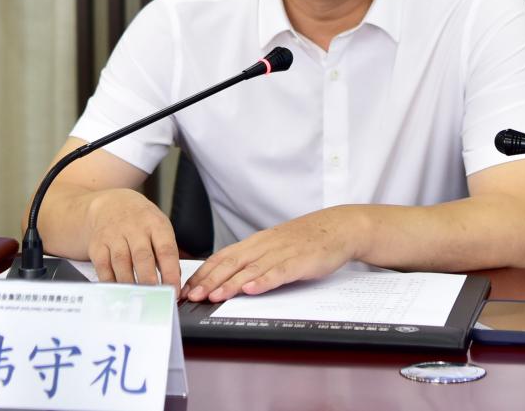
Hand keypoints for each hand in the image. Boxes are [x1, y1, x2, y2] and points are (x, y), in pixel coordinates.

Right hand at [84, 188, 180, 289]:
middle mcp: (134, 228)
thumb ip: (166, 253)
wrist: (110, 204)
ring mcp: (113, 236)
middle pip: (142, 257)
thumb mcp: (159, 228)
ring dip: (130, 284)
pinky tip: (119, 293)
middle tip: (156, 299)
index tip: (174, 291)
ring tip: (138, 300)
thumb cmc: (141, 221)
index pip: (166, 250)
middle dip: (150, 281)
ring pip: (121, 263)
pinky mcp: (97, 245)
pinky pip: (103, 267)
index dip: (171, 273)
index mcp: (155, 224)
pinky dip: (111, 283)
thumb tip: (173, 282)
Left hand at [182, 206, 365, 302]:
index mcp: (256, 242)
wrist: (337, 227)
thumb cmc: (304, 240)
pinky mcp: (300, 261)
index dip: (204, 273)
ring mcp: (282, 252)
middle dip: (209, 281)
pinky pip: (280, 271)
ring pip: (252, 268)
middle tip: (192, 296)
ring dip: (231, 283)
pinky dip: (265, 280)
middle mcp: (264, 245)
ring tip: (215, 296)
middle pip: (232, 263)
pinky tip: (253, 289)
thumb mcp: (273, 246)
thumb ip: (252, 259)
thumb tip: (226, 277)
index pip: (223, 257)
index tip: (187, 288)